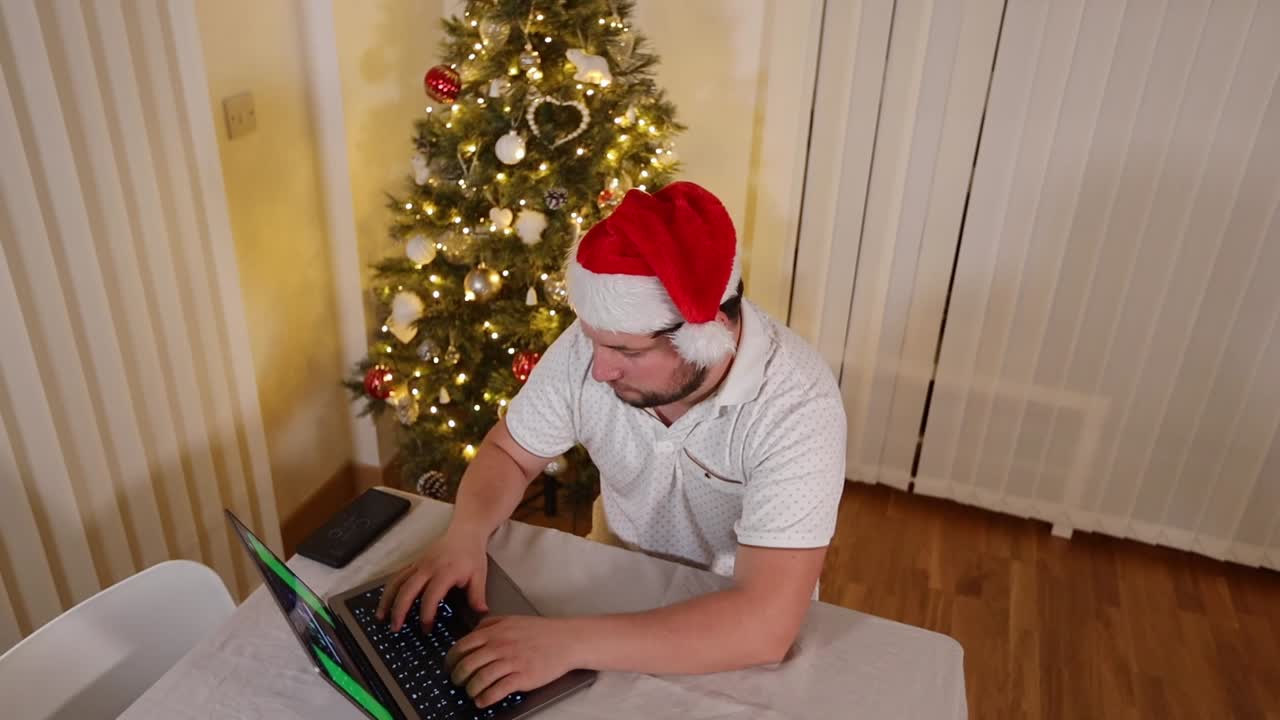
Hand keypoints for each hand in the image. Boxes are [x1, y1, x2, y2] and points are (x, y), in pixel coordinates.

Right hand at [375, 525, 489, 630]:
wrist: (465, 531)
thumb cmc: (472, 554)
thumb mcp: (479, 574)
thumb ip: (477, 595)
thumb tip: (480, 613)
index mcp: (445, 572)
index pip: (431, 596)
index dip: (427, 614)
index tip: (426, 628)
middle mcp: (428, 568)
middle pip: (408, 590)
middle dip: (399, 610)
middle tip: (396, 628)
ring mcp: (418, 564)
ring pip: (397, 582)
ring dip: (387, 600)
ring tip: (381, 617)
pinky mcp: (414, 563)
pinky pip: (397, 576)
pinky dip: (388, 590)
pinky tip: (385, 602)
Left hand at [445, 616, 580, 707]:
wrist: (566, 640)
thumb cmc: (540, 631)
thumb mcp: (512, 619)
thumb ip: (490, 623)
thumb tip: (472, 631)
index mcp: (495, 632)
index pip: (462, 646)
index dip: (451, 659)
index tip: (449, 667)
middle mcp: (500, 646)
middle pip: (467, 664)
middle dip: (457, 677)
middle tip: (457, 682)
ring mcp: (511, 662)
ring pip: (479, 679)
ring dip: (470, 689)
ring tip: (471, 693)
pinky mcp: (522, 677)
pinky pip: (497, 690)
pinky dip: (485, 698)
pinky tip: (483, 700)